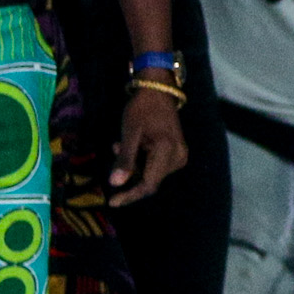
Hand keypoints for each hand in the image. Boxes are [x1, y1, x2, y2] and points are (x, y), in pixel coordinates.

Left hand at [110, 86, 189, 203]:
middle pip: (151, 181)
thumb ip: (125, 159)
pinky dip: (142, 162)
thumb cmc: (142, 109)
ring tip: (121, 144)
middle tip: (115, 150)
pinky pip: (157, 167)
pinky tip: (134, 146)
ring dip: (134, 166)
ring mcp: (180, 155)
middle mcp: (178, 157)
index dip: (130, 195)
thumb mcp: (130, 133)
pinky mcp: (178, 153)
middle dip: (130, 174)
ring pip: (153, 174)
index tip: (112, 202)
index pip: (149, 184)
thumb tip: (115, 184)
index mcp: (167, 151)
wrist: (159, 91)